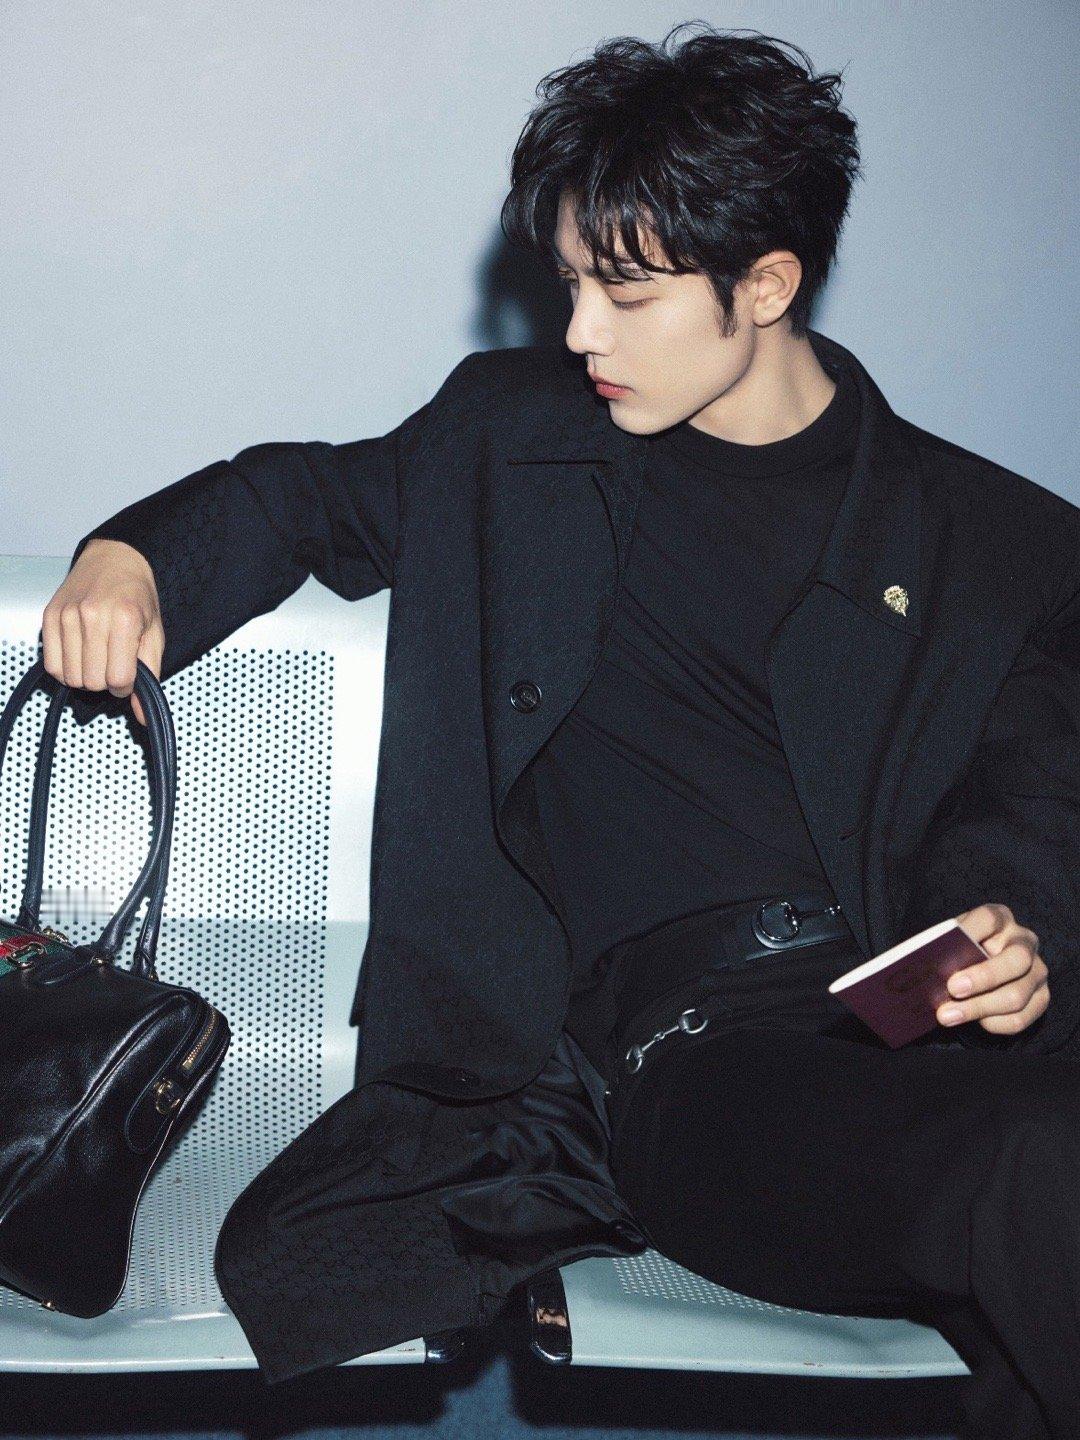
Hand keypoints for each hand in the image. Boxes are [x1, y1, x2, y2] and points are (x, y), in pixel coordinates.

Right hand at [41, 538, 163, 726]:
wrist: (115, 559)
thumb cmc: (138, 597)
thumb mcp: (154, 633)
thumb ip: (150, 675)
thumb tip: (143, 716)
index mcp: (124, 619)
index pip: (118, 679)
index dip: (125, 686)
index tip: (128, 676)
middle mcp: (93, 616)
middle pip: (92, 682)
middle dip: (106, 683)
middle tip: (113, 664)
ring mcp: (67, 616)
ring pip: (71, 677)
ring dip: (86, 677)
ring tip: (97, 657)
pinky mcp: (49, 617)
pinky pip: (52, 665)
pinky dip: (66, 670)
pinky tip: (80, 656)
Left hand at [937, 902, 1049, 1035]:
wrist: (982, 972)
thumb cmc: (961, 953)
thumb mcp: (953, 944)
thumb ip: (944, 950)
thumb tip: (923, 967)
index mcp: (1000, 919)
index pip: (988, 919)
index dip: (968, 931)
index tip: (946, 947)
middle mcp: (1024, 941)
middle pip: (1016, 960)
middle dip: (983, 977)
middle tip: (952, 989)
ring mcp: (1037, 970)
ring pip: (1016, 995)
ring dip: (978, 1008)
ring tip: (947, 1015)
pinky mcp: (1041, 998)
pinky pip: (1020, 1018)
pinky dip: (993, 1024)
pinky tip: (974, 1022)